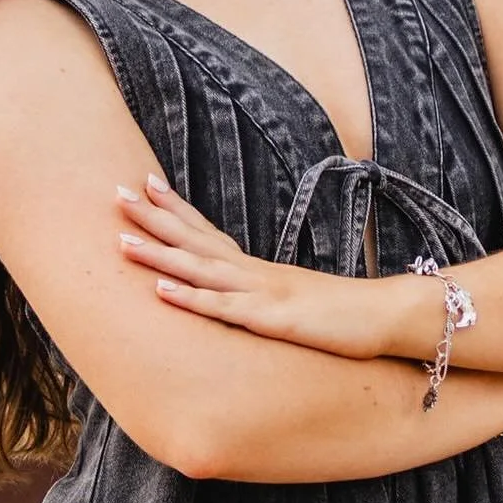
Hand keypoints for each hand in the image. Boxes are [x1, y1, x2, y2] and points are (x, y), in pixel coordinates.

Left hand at [116, 173, 387, 357]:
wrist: (388, 315)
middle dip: (153, 218)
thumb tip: (249, 299)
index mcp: (259, 269)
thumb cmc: (344, 314)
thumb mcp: (296, 303)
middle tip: (114, 194)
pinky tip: (161, 292)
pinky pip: (224, 309)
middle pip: (195, 240)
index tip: (144, 182)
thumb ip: (270, 297)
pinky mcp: (272, 319)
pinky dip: (190, 299)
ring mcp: (262, 292)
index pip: (208, 231)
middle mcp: (255, 272)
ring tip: (121, 241)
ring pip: (200, 270)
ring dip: (159, 256)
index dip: (175, 209)